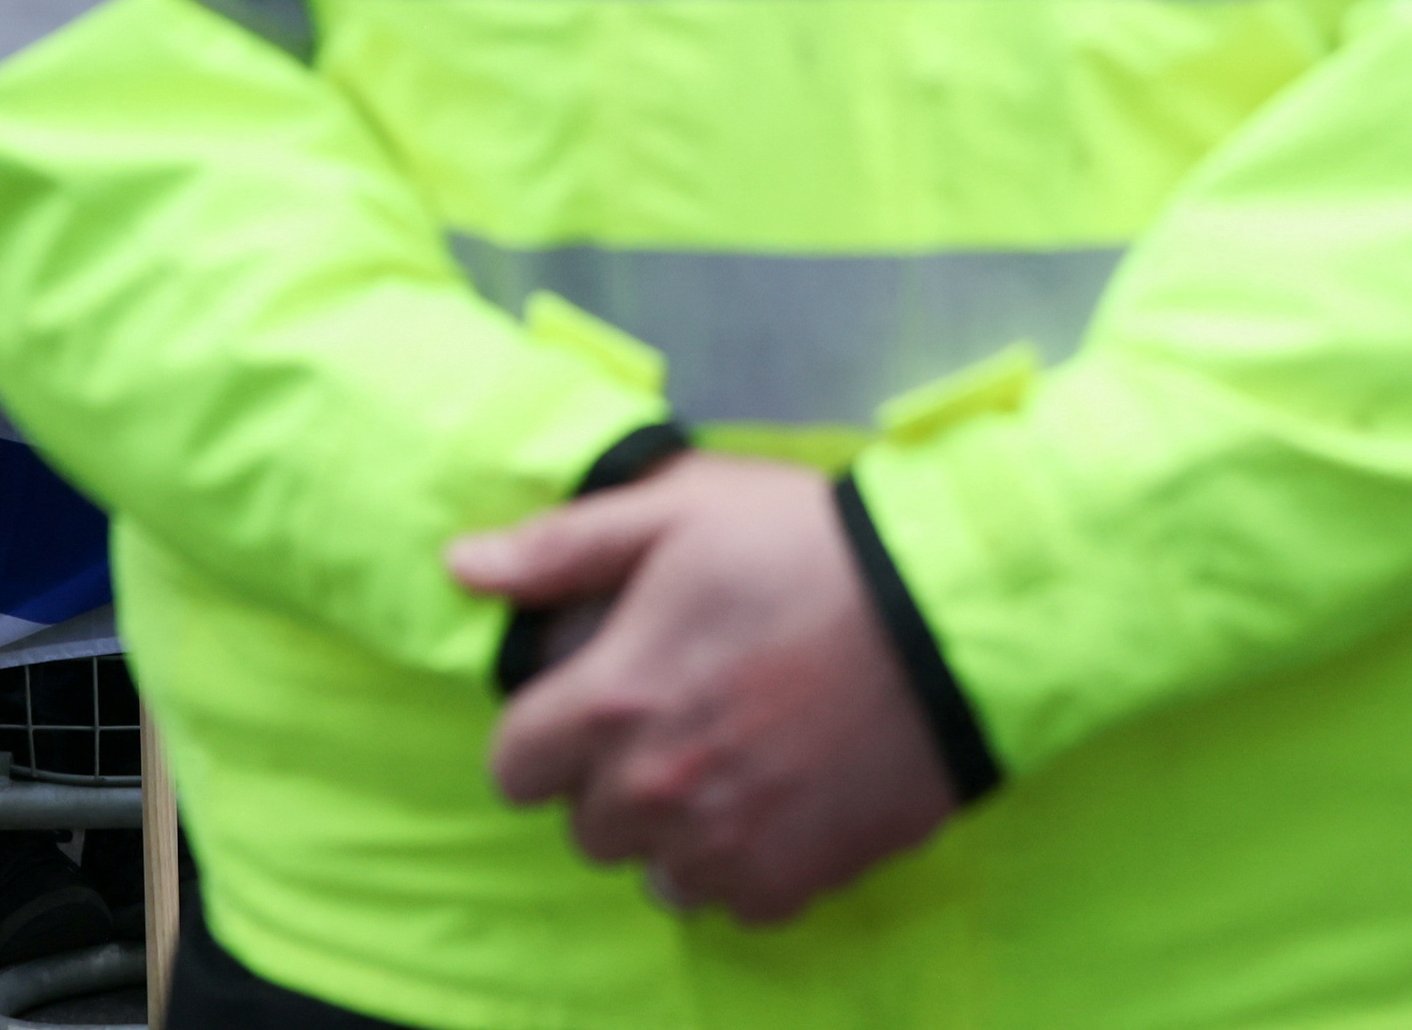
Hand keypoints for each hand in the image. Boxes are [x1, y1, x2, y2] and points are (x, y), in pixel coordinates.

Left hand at [453, 454, 956, 926]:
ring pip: (653, 872)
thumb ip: (563, 546)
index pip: (512, 766)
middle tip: (680, 718)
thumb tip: (461, 567)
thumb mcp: (680, 512)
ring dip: (676, 828)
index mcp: (609, 699)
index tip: (595, 702)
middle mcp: (651, 788)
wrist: (950, 611)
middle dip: (614, 778)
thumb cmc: (809, 546)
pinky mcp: (789, 878)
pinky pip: (731, 900)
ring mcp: (721, 843)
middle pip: (584, 825)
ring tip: (734, 761)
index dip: (547, 733)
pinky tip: (783, 796)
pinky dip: (746, 861)